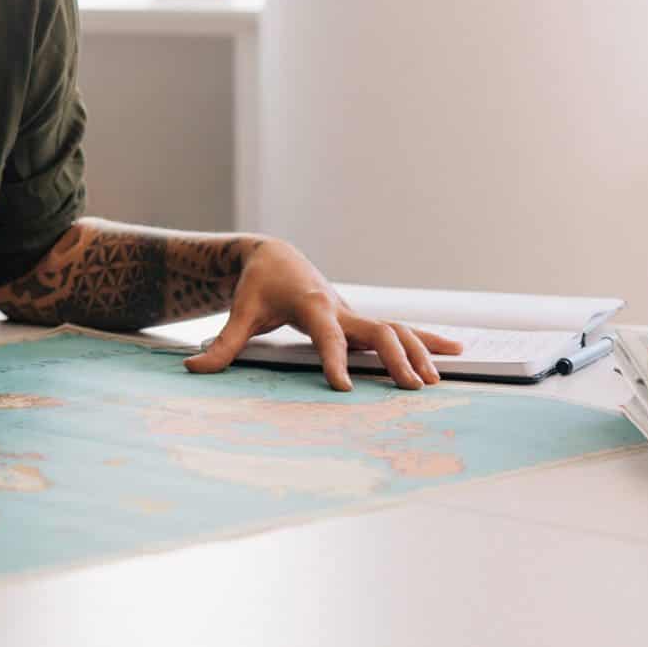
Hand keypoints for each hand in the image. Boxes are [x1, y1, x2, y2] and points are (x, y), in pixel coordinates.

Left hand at [182, 240, 465, 390]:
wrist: (275, 257)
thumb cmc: (256, 286)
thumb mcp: (238, 313)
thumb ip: (221, 344)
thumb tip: (192, 368)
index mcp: (311, 305)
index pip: (326, 335)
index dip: (334, 360)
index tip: (343, 388)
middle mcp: (339, 307)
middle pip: (376, 331)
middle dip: (394, 359)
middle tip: (410, 389)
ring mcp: (354, 313)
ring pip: (395, 330)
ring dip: (418, 353)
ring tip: (435, 383)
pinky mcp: (360, 319)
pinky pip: (400, 329)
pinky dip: (427, 340)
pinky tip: (455, 353)